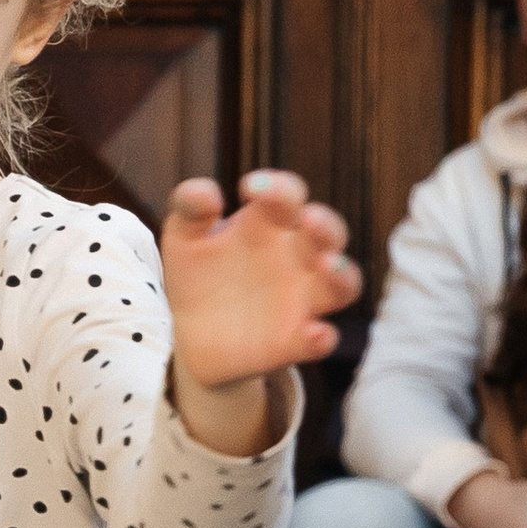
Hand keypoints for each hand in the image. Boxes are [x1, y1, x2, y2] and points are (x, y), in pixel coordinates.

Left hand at [162, 172, 360, 455]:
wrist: (190, 333)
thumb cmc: (196, 272)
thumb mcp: (184, 236)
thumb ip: (190, 207)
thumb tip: (207, 194)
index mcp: (270, 223)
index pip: (288, 196)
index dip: (278, 188)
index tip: (250, 188)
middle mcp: (297, 257)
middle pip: (329, 234)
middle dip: (326, 225)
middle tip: (309, 219)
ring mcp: (302, 299)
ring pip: (342, 284)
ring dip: (342, 274)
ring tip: (328, 265)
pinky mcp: (296, 340)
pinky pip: (320, 340)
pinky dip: (322, 338)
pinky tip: (314, 334)